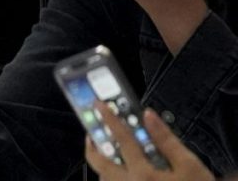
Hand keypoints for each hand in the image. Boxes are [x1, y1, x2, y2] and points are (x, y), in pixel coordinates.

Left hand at [86, 106, 212, 180]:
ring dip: (102, 164)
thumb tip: (148, 115)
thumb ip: (166, 140)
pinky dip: (112, 177)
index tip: (98, 105)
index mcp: (142, 173)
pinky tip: (122, 172)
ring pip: (103, 178)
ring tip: (106, 152)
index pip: (121, 139)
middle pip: (99, 163)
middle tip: (92, 133)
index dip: (108, 119)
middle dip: (91, 146)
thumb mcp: (189, 165)